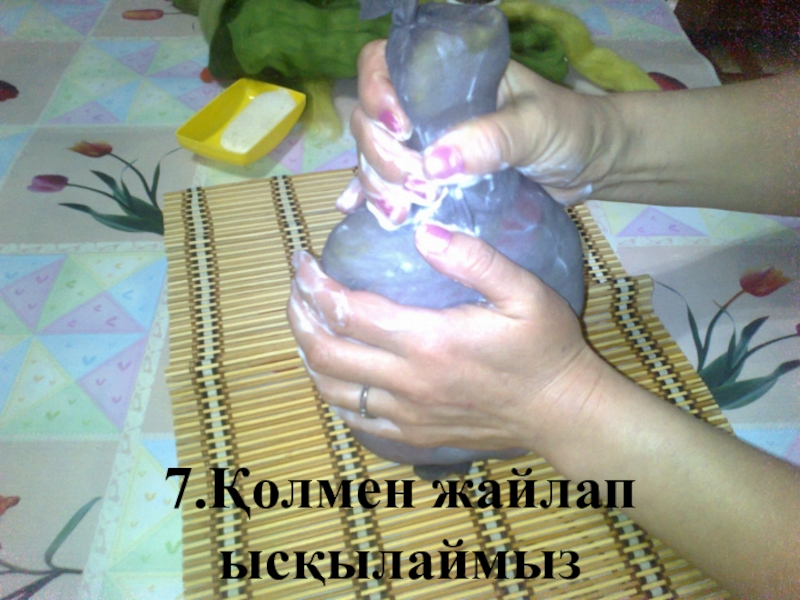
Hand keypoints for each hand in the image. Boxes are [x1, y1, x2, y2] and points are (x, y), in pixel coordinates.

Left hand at [287, 224, 605, 455]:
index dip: (313, 284)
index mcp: (428, 341)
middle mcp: (406, 381)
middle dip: (299, 316)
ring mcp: (405, 413)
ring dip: (309, 354)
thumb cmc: (546, 348)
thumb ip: (474, 259)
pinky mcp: (412, 433)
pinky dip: (332, 390)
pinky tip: (333, 371)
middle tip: (296, 289)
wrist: (560, 411)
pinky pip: (354, 416)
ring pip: (331, 388)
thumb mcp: (524, 292)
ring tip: (307, 324)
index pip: (346, 311)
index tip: (302, 261)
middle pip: (325, 351)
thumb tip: (423, 232)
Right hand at [337, 40, 620, 226]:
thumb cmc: (568, 129)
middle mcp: (427, 105)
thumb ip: (492, 140)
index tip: (402, 130)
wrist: (589, 164)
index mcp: (448, 74)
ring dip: (377, 183)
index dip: (377, 92)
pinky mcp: (432, 178)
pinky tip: (366, 213)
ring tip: (401, 213)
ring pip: (374, 154)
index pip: (384, 64)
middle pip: (370, 117)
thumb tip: (434, 164)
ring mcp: (427, 142)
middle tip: (417, 187)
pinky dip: (375, 197)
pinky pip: (389, 183)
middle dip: (382, 155)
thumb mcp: (535, 127)